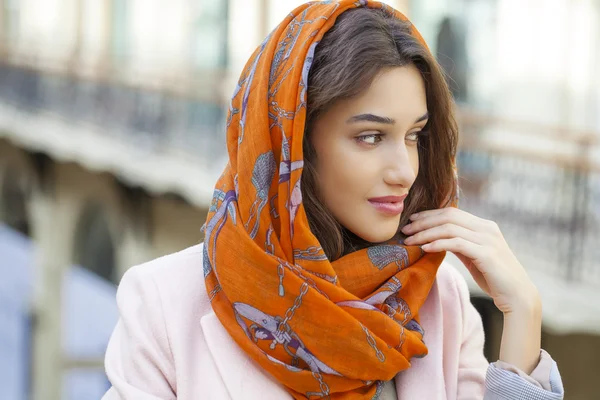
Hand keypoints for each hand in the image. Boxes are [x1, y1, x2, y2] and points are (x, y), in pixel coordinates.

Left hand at [401, 208, 539, 314]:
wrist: (517, 296)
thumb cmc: (494, 277)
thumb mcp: (473, 256)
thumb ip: (459, 244)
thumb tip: (436, 237)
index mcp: (484, 226)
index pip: (452, 212)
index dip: (429, 214)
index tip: (411, 220)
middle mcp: (487, 228)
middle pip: (448, 216)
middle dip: (423, 221)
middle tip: (405, 229)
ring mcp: (488, 240)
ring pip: (449, 228)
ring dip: (425, 233)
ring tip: (410, 240)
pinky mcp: (486, 254)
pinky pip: (456, 244)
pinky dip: (437, 244)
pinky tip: (424, 248)